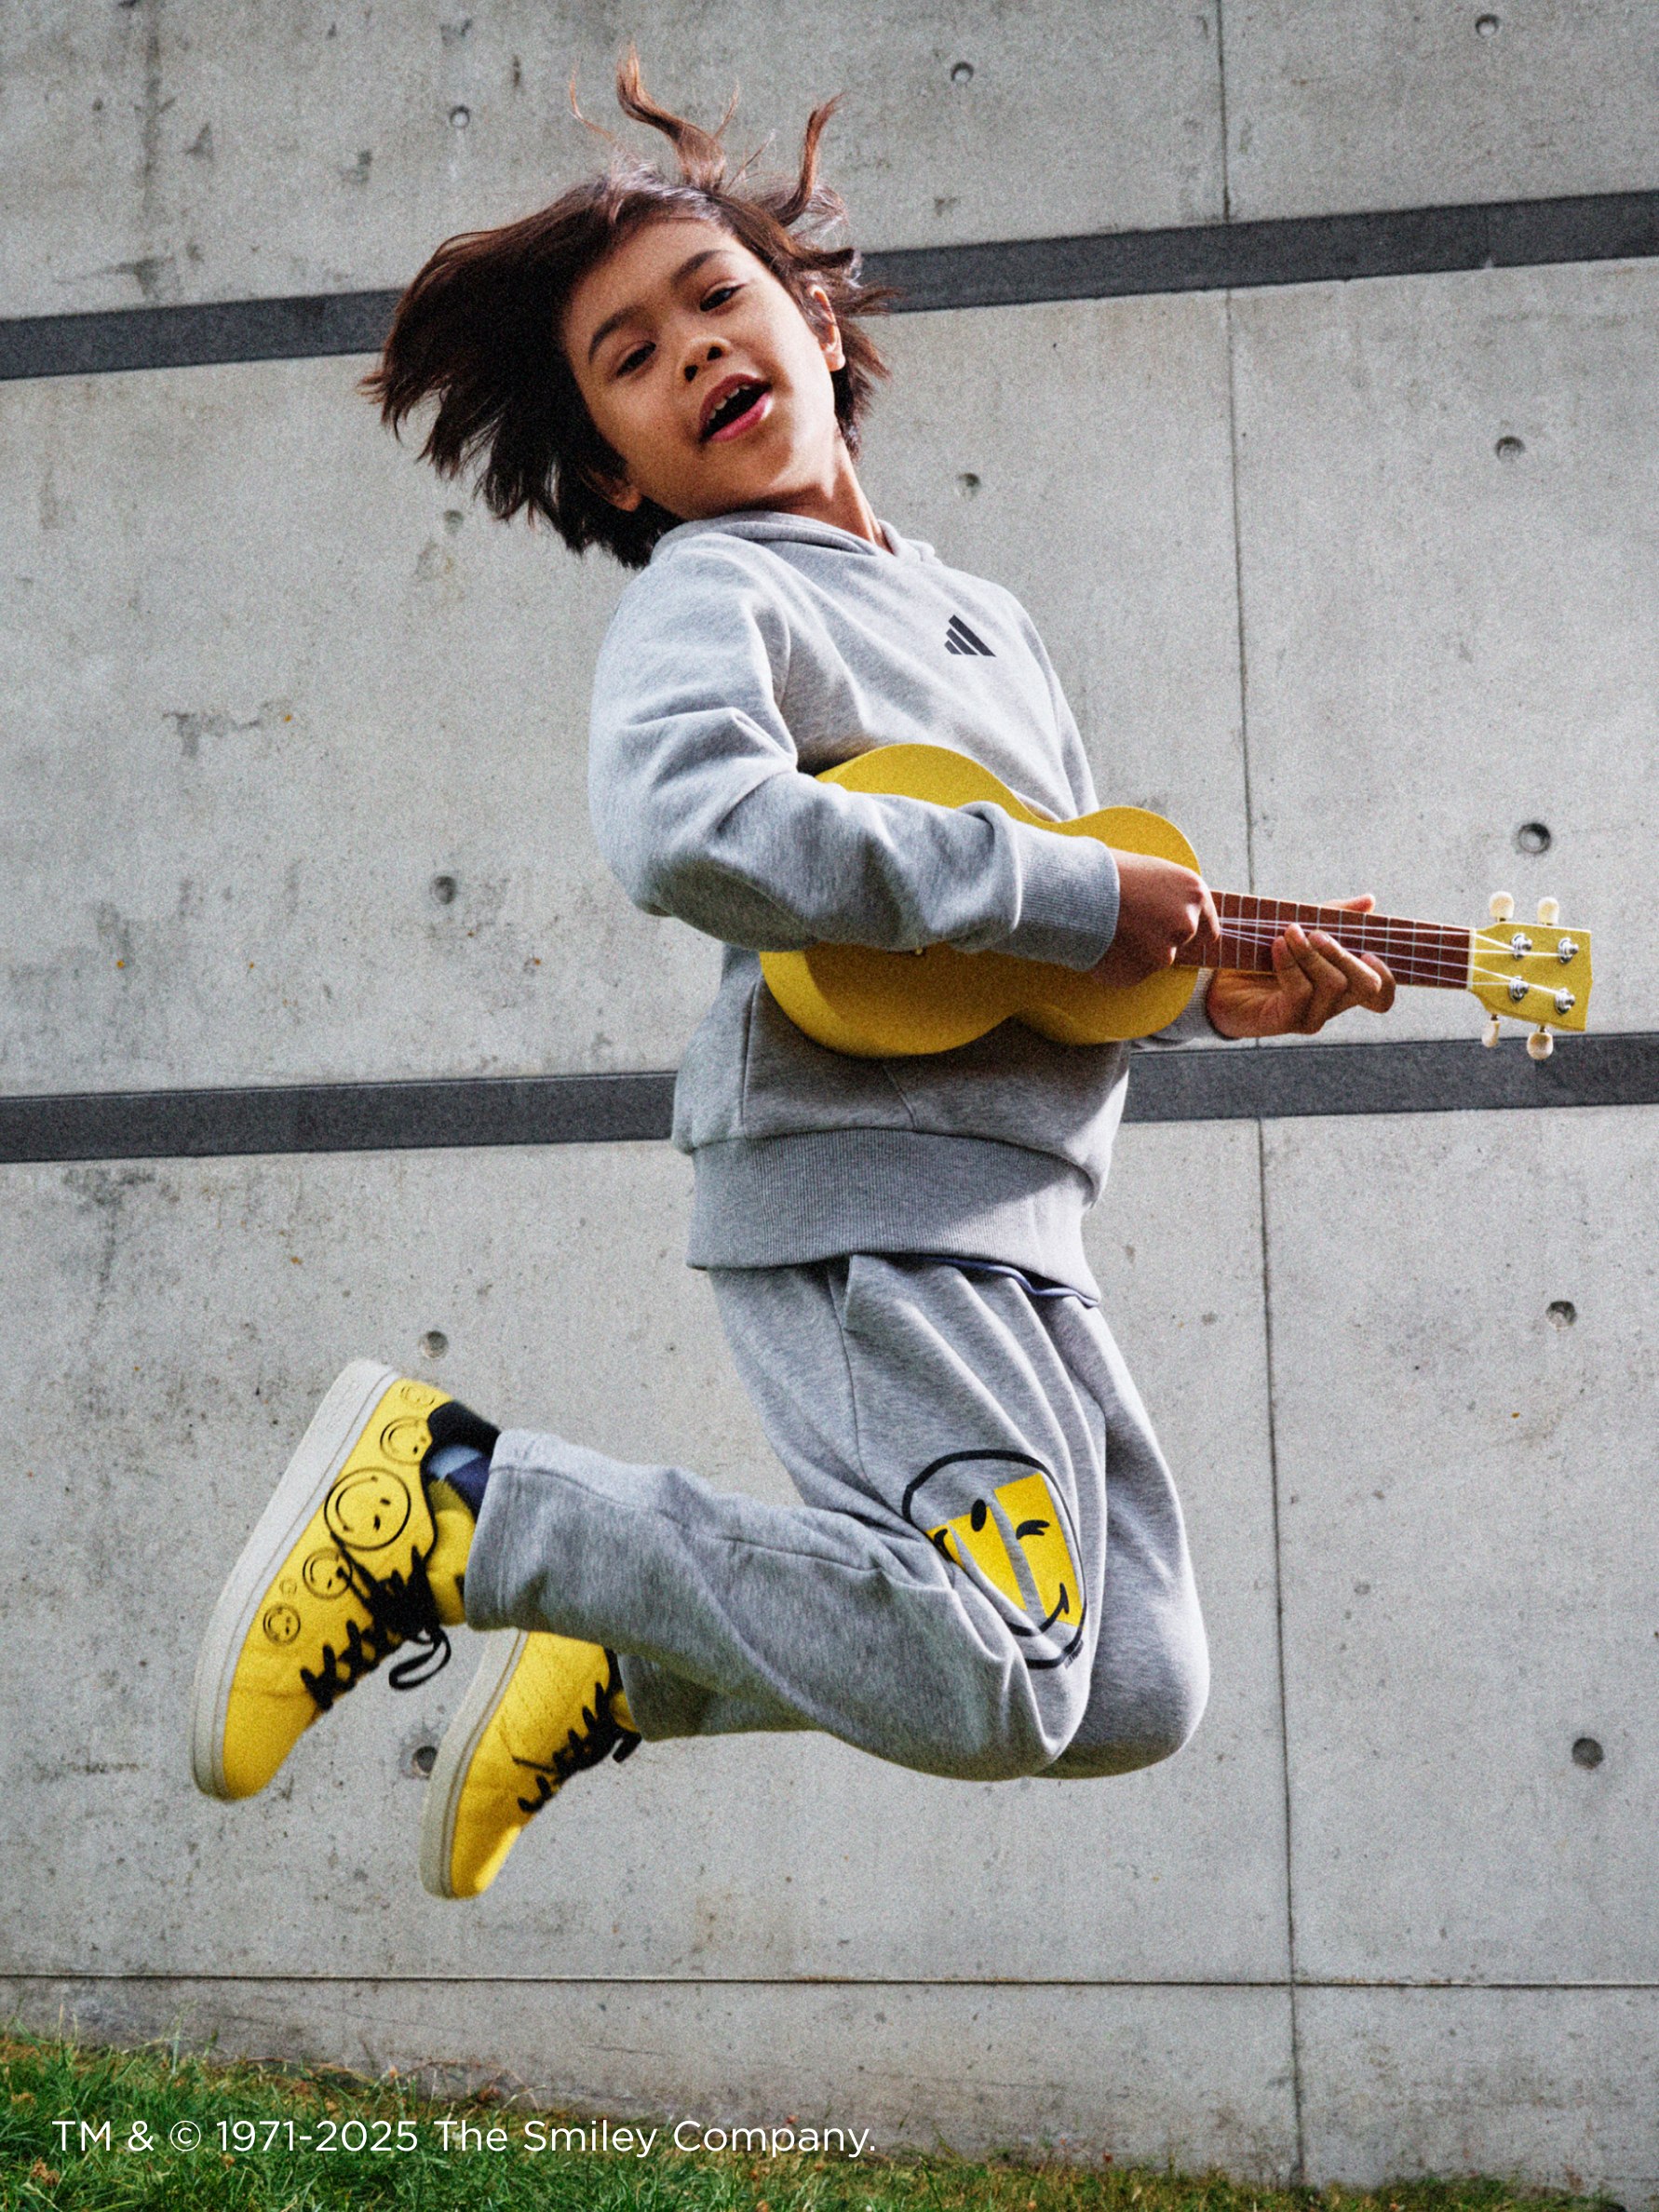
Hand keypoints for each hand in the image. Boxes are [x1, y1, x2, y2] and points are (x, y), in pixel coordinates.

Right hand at [1092, 850, 1221, 987]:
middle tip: (1130, 926)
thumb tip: (1167, 911)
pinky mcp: (1139, 972)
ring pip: (1153, 959)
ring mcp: (1164, 952)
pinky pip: (1129, 971)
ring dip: (1135, 951)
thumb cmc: (1106, 871)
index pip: (1208, 928)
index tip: (1170, 930)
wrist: (1075, 889)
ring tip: (1109, 929)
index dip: (1187, 930)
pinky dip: (1117, 963)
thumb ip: (1168, 896)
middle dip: (1159, 939)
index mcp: (1194, 893)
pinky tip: (1101, 943)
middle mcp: (1186, 924)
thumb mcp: (1150, 872)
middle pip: (1181, 945)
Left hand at [1204, 895, 1396, 1037]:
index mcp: (1343, 985)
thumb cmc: (1264, 954)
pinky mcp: (1286, 1021)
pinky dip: (1290, 964)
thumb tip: (1370, 900)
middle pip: (1367, 986)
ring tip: (1288, 933)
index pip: (1382, 996)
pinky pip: (1300, 992)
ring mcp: (1311, 1016)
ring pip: (1333, 985)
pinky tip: (1276, 946)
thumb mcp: (1302, 928)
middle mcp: (1333, 1005)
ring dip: (1311, 953)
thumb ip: (1335, 916)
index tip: (1369, 951)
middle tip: (1315, 933)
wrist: (1218, 979)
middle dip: (1345, 953)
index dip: (1387, 976)